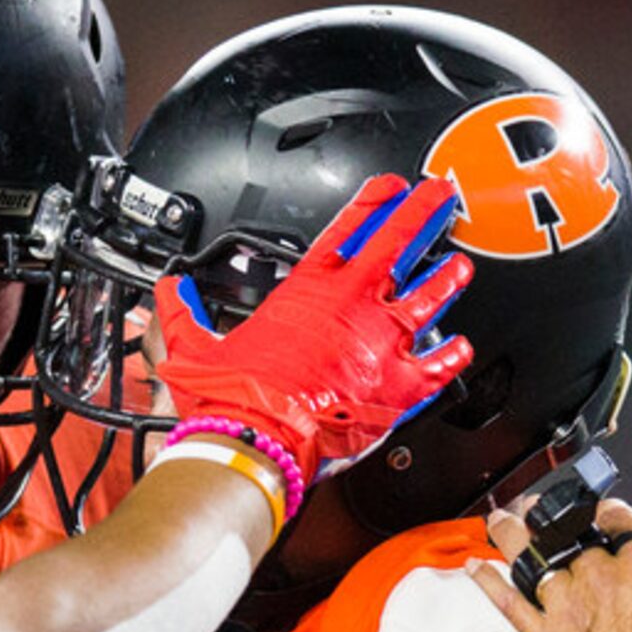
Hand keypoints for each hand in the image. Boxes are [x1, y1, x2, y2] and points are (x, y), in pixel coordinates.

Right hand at [154, 175, 472, 482]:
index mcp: (307, 293)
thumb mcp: (193, 346)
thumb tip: (168, 290)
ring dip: (446, 279)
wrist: (256, 445)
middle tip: (442, 196)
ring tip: (459, 265)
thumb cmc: (231, 400)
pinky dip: (452, 355)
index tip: (390, 186)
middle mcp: (352, 308)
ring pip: (428, 299)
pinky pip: (437, 366)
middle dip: (423, 215)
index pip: (348, 231)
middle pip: (399, 245)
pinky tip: (463, 347)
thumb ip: (183, 312)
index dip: (372, 203)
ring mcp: (381, 346)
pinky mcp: (399, 388)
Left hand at [470, 500, 631, 631]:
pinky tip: (476, 565)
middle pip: (568, 537)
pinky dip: (489, 582)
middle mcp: (602, 578)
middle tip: (534, 511)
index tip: (593, 512)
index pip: (617, 520)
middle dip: (550, 521)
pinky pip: (509, 602)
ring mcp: (570, 607)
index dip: (601, 512)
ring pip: (533, 560)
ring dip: (512, 537)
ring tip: (500, 522)